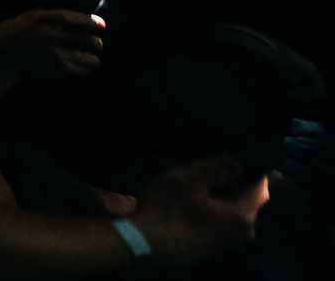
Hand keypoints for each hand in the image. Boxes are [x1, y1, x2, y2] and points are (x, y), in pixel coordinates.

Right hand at [0, 8, 104, 80]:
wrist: (3, 53)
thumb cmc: (18, 31)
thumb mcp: (34, 16)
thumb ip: (56, 17)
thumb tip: (82, 20)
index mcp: (49, 20)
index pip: (80, 20)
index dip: (93, 22)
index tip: (101, 25)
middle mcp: (57, 36)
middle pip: (91, 41)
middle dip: (97, 43)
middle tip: (96, 44)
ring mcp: (59, 54)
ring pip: (91, 59)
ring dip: (93, 58)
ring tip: (90, 58)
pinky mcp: (59, 69)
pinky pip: (83, 70)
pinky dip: (85, 68)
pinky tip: (80, 66)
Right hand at [129, 155, 265, 266]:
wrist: (143, 244)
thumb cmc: (168, 209)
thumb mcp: (189, 179)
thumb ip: (217, 168)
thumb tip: (237, 164)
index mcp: (243, 215)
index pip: (261, 187)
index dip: (251, 169)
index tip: (234, 157)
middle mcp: (242, 232)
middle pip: (242, 198)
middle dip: (225, 182)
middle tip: (198, 169)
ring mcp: (226, 242)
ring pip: (227, 210)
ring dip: (212, 196)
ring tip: (186, 184)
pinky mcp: (210, 247)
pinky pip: (216, 222)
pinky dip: (206, 209)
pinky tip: (183, 203)